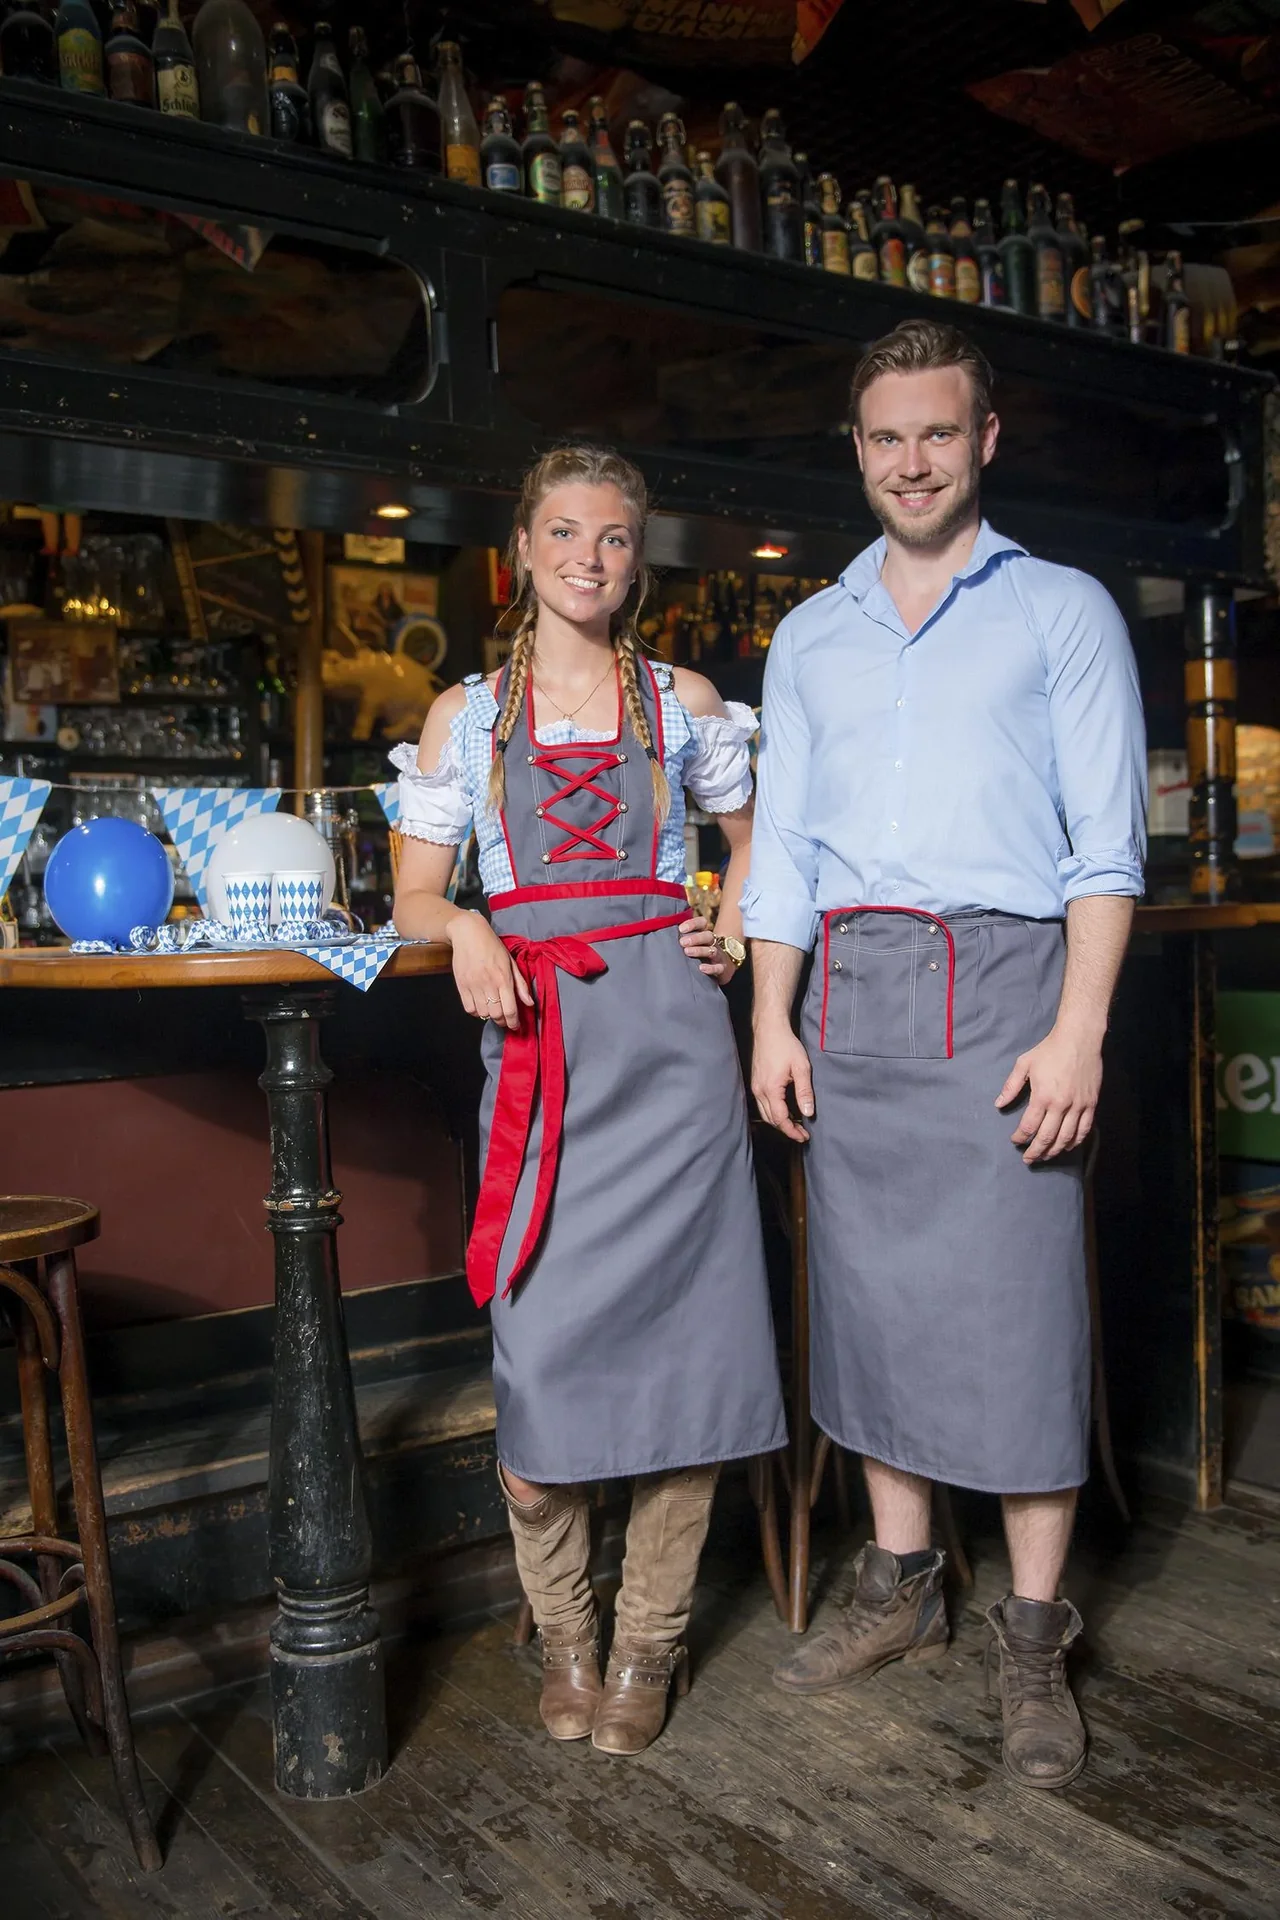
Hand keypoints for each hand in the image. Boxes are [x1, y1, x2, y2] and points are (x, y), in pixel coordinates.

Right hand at [450, 911, 532, 1031]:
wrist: (468, 933)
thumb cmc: (492, 946)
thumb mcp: (511, 962)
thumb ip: (521, 984)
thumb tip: (529, 1003)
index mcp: (504, 978)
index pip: (510, 1009)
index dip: (514, 1022)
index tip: (515, 1026)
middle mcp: (488, 983)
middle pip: (496, 1014)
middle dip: (502, 1021)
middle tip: (505, 1020)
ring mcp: (473, 985)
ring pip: (482, 1013)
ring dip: (489, 1016)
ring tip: (493, 1011)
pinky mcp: (461, 985)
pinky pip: (468, 1008)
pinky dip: (476, 1012)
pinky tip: (481, 1005)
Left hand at [680, 914, 733, 985]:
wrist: (723, 969)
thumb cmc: (701, 955)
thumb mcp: (693, 944)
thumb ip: (681, 938)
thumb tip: (658, 931)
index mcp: (704, 935)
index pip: (702, 923)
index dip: (693, 923)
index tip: (681, 928)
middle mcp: (713, 943)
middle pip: (708, 936)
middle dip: (695, 938)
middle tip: (682, 942)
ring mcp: (718, 956)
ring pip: (712, 950)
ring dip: (700, 950)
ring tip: (687, 952)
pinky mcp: (722, 969)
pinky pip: (718, 968)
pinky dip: (711, 968)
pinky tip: (701, 968)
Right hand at [751, 1020, 813, 1142]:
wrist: (769, 1029)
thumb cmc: (786, 1045)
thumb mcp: (801, 1067)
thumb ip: (804, 1092)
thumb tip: (808, 1113)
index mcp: (771, 1089)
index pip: (780, 1119)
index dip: (792, 1131)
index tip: (804, 1137)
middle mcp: (759, 1091)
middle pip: (771, 1120)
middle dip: (786, 1129)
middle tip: (802, 1134)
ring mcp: (755, 1087)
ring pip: (765, 1113)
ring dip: (779, 1122)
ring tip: (795, 1125)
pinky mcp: (755, 1083)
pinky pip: (763, 1104)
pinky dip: (773, 1112)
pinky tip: (785, 1111)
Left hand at [996, 1023, 1101, 1163]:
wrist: (1079, 1039)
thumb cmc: (1049, 1050)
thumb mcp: (1024, 1064)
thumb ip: (1011, 1086)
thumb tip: (999, 1104)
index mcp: (1042, 1097)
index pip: (1029, 1126)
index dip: (1020, 1138)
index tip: (1015, 1141)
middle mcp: (1061, 1105)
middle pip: (1047, 1137)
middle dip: (1035, 1151)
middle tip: (1028, 1159)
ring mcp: (1079, 1106)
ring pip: (1066, 1138)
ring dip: (1054, 1151)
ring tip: (1045, 1156)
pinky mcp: (1091, 1104)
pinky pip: (1084, 1130)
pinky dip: (1075, 1142)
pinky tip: (1067, 1146)